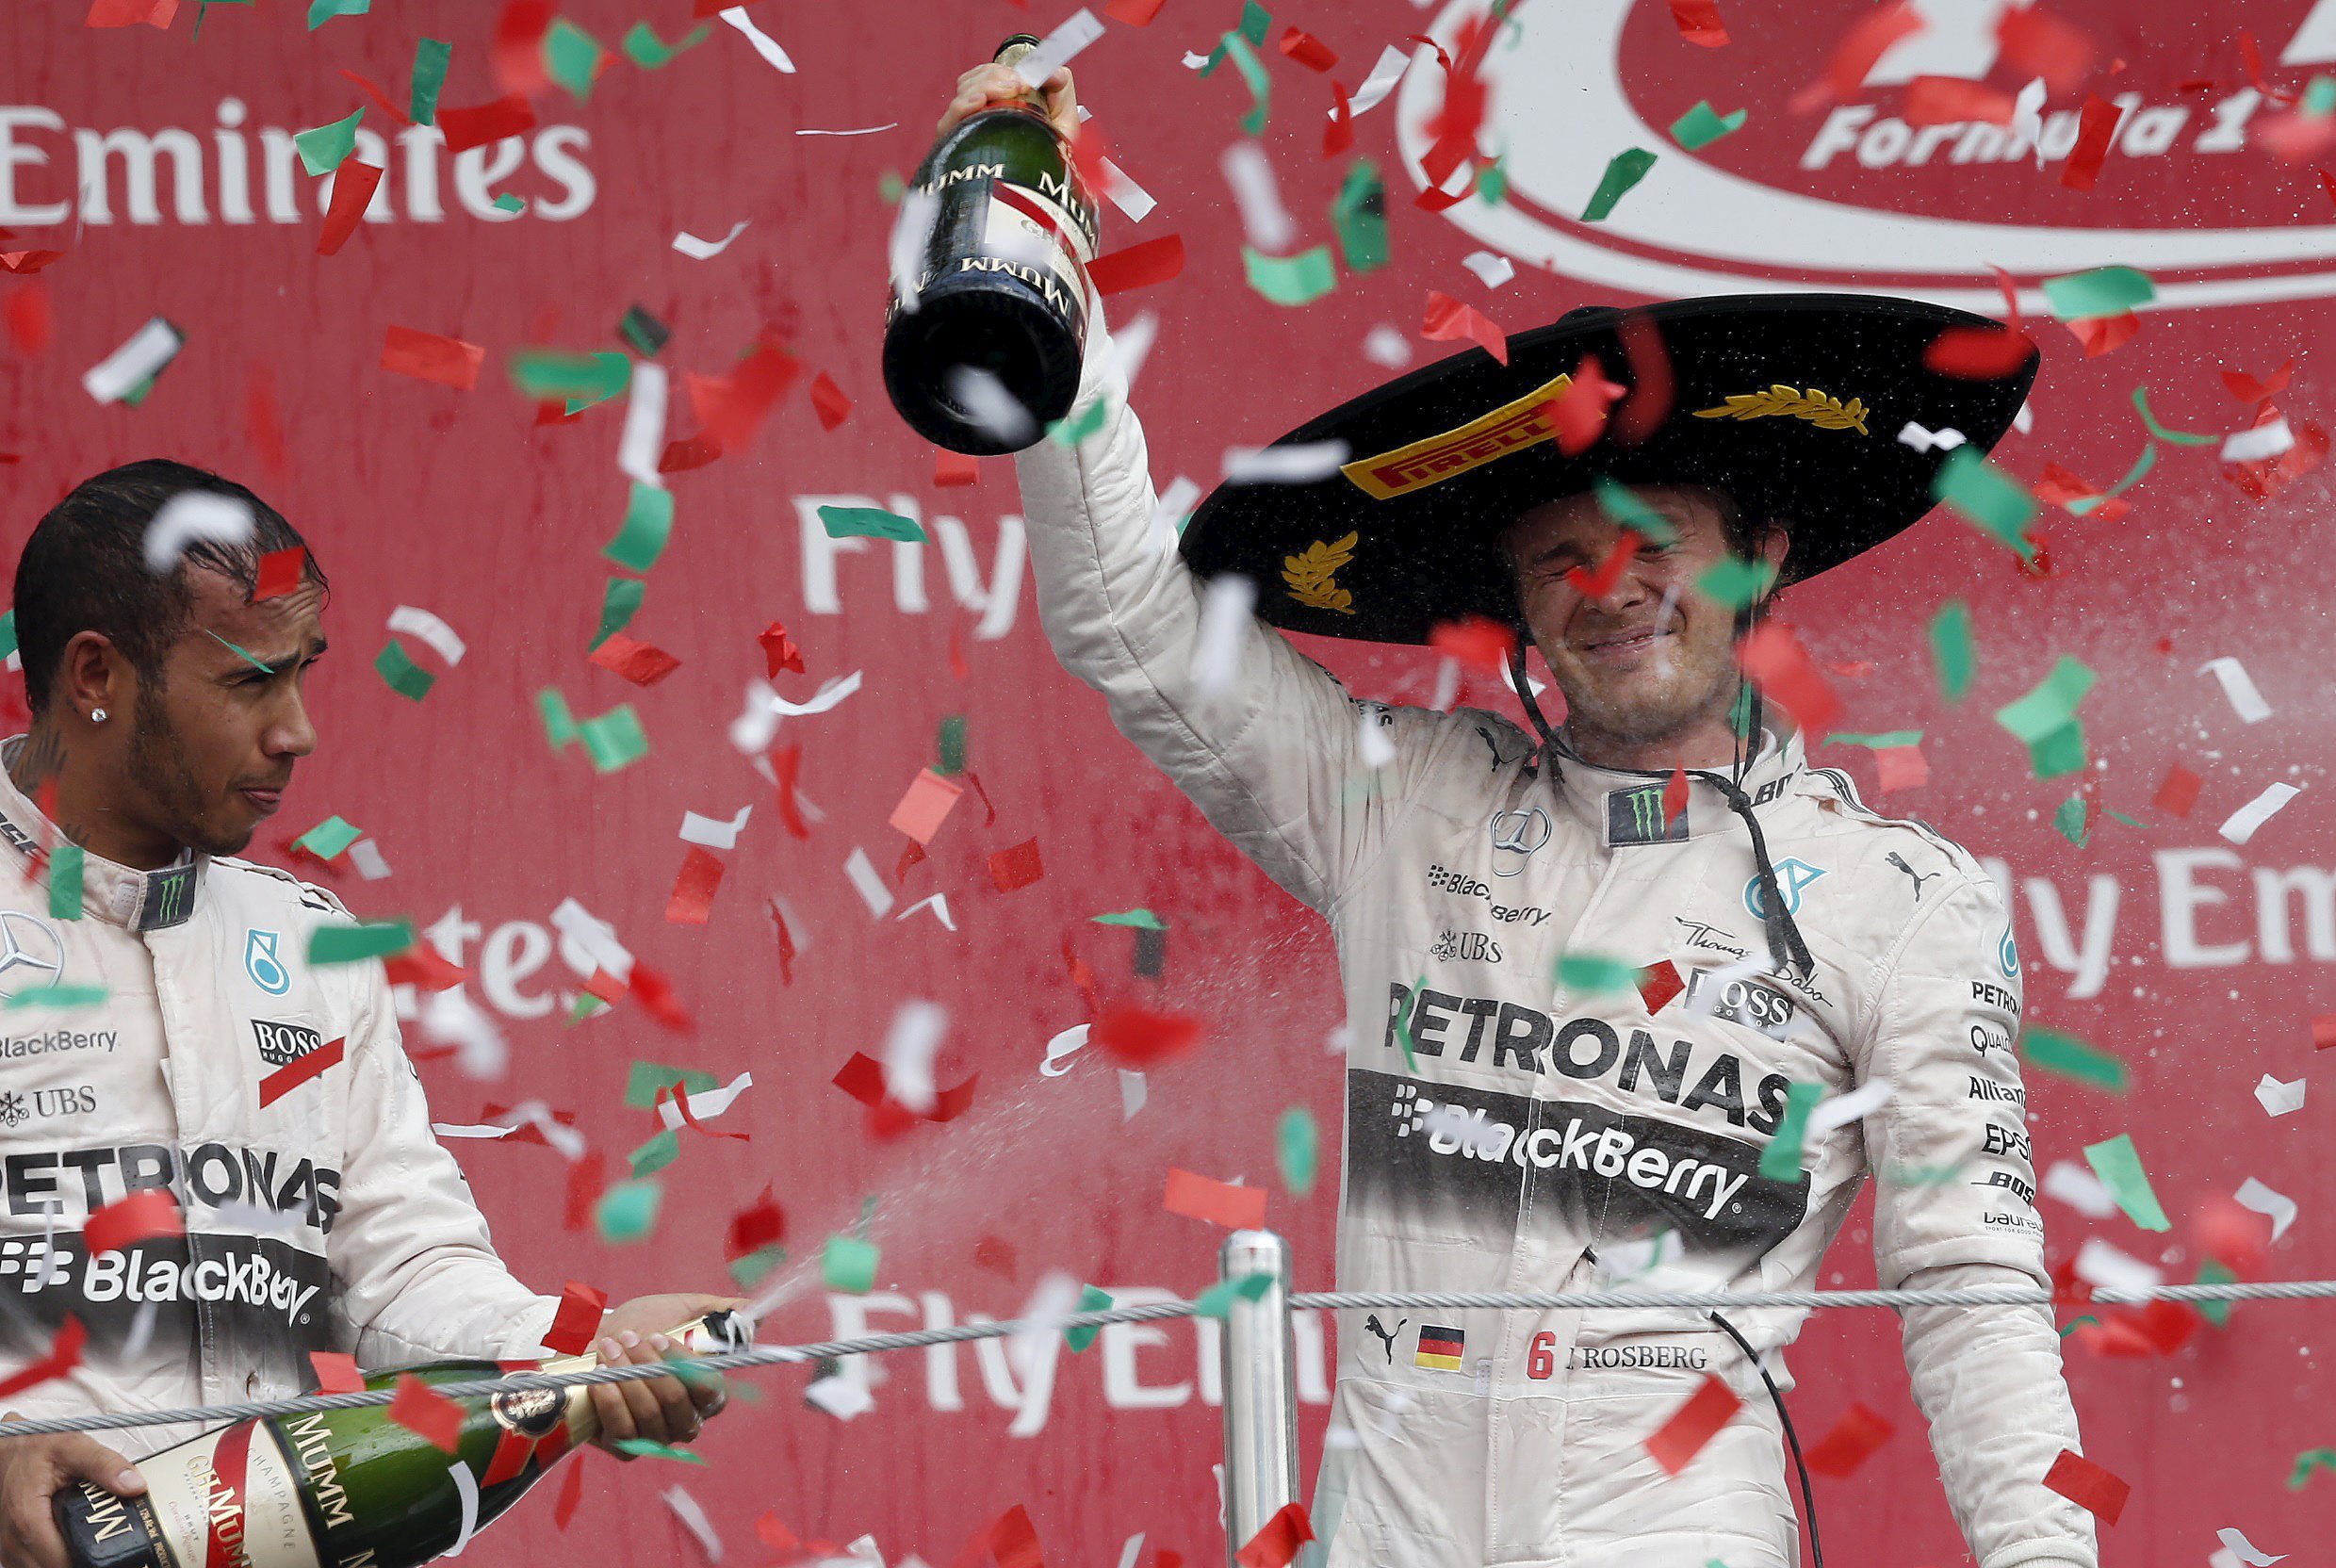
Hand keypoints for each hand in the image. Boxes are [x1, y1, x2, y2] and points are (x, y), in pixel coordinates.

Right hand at [0, 1417, 141, 1567]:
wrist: (10, 1449)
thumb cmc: (35, 1448)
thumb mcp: (73, 1448)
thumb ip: (105, 1465)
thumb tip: (135, 1486)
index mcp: (27, 1518)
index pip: (61, 1562)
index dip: (92, 1559)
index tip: (116, 1550)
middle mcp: (13, 1540)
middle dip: (84, 1559)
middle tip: (110, 1543)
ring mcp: (10, 1548)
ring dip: (71, 1559)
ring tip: (94, 1539)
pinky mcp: (13, 1549)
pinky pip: (37, 1564)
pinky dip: (58, 1556)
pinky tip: (76, 1540)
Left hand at [587, 1293, 741, 1457]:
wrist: (598, 1339)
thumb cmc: (645, 1324)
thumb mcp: (684, 1310)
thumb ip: (722, 1311)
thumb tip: (754, 1315)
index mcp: (708, 1395)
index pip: (709, 1390)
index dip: (683, 1365)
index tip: (658, 1337)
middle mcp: (685, 1421)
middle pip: (676, 1403)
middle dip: (649, 1367)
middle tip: (629, 1339)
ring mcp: (655, 1437)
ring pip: (648, 1415)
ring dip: (626, 1378)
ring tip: (610, 1349)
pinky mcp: (624, 1447)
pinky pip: (622, 1431)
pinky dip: (611, 1402)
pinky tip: (601, 1377)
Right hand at [938, 60, 1078, 142]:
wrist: (1050, 191)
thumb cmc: (1052, 156)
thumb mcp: (1064, 118)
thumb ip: (1060, 87)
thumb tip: (1053, 71)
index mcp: (997, 103)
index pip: (985, 75)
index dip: (1001, 70)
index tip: (1023, 78)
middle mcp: (978, 115)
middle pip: (971, 80)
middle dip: (996, 77)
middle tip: (1019, 86)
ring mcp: (966, 130)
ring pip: (962, 93)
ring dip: (986, 86)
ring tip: (1009, 92)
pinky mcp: (956, 147)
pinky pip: (950, 119)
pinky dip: (963, 105)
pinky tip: (980, 101)